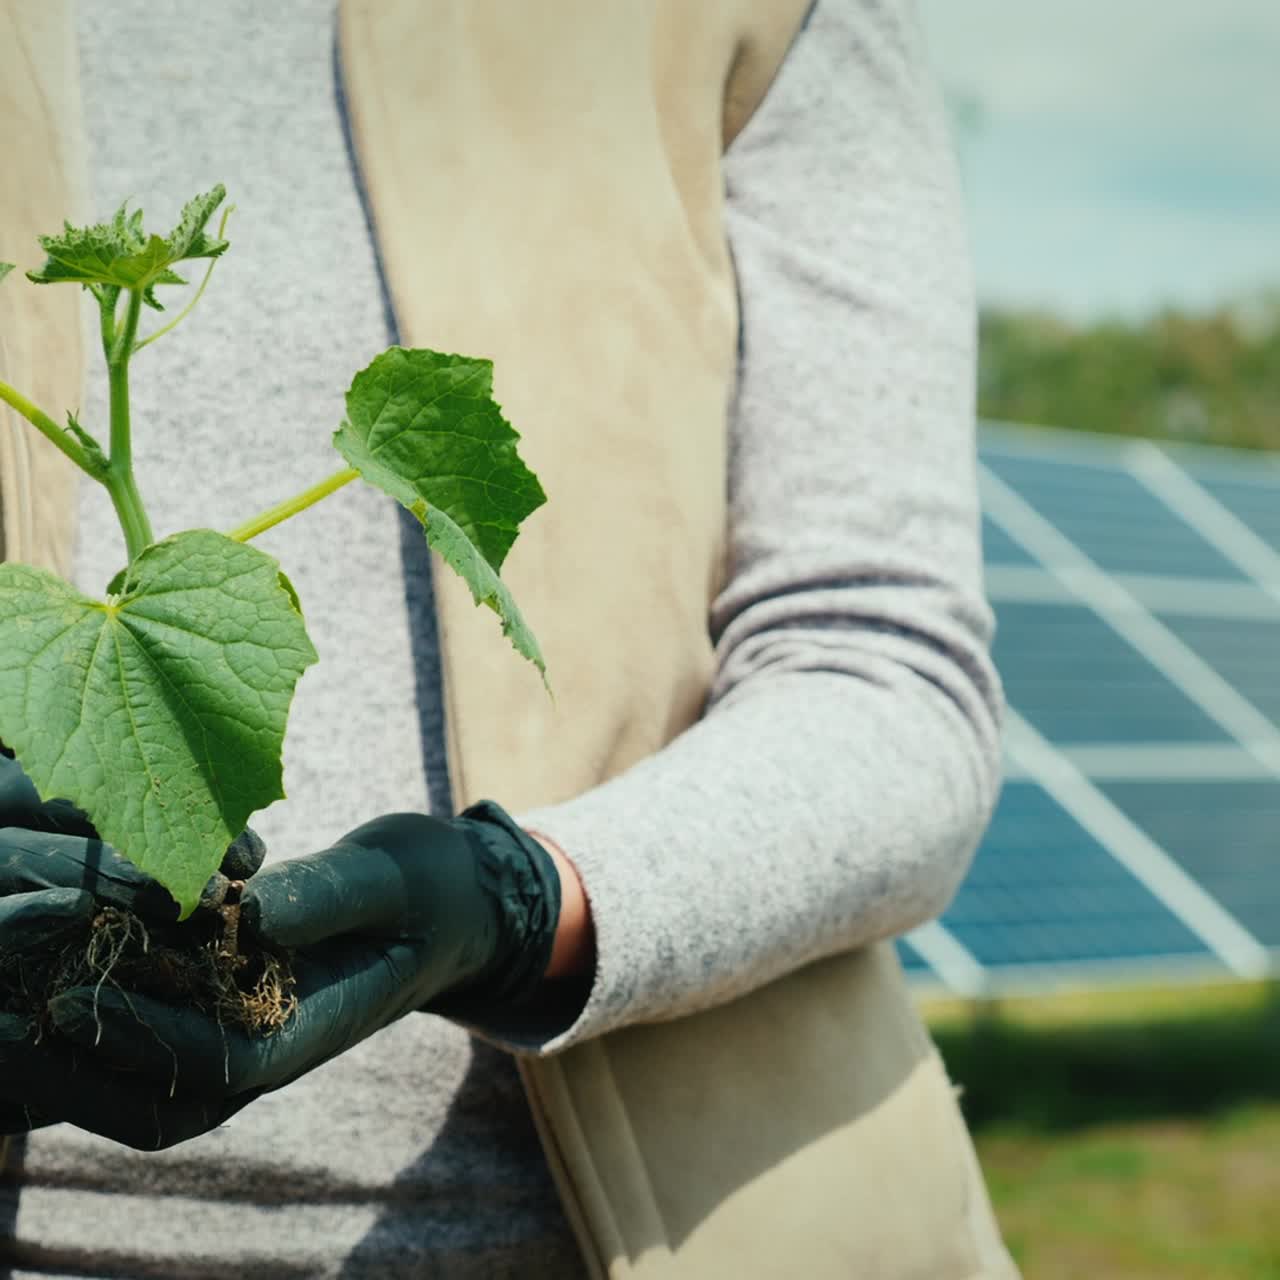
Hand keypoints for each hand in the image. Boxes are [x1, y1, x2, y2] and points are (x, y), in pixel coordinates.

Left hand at [1, 801, 563, 1148]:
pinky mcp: (228, 1006)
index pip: (227, 1060)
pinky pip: (152, 1037)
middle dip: (79, 1070)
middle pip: (165, 1095)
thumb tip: (244, 913)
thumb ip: (325, 896)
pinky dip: (94, 1026)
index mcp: (321, 1023)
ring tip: (3, 1010)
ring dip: (71, 1059)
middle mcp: (276, 1045)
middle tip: (4, 1018)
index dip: (149, 1038)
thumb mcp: (390, 876)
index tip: (78, 997)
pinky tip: (45, 983)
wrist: (448, 908)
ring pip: (146, 1084)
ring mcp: (248, 1032)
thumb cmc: (426, 889)